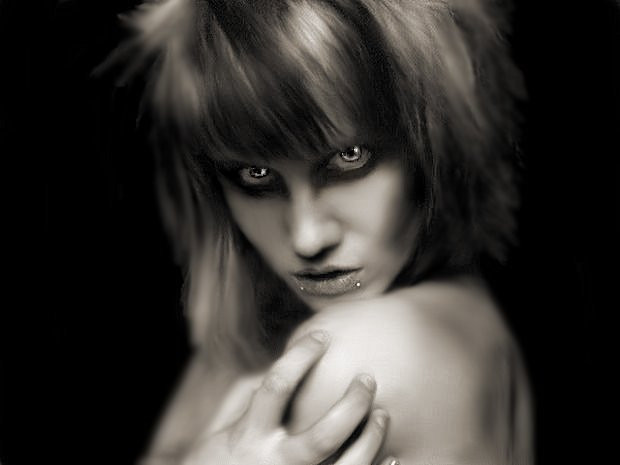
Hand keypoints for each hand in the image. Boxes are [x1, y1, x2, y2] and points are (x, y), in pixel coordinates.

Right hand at [180, 330, 397, 464]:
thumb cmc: (215, 463)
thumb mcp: (222, 430)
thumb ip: (247, 400)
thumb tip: (279, 368)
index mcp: (249, 436)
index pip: (277, 387)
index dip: (300, 357)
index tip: (321, 337)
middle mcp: (274, 463)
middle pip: (323, 437)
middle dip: (352, 405)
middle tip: (368, 379)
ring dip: (370, 439)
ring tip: (383, 414)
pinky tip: (394, 456)